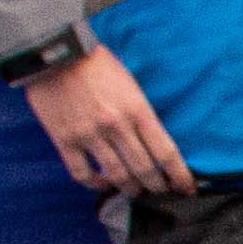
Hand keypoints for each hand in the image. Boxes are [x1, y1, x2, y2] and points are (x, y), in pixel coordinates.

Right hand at [22, 42, 195, 196]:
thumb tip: (154, 143)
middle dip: (157, 186)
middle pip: (144, 169)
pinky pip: (82, 173)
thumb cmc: (97, 65)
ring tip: (135, 191)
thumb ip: (141, 114)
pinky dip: (95, 184)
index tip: (186, 188)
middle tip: (160, 191)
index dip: (179, 175)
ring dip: (130, 189)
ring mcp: (89, 134)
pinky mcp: (64, 140)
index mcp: (136, 109)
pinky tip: (103, 183)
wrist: (56, 53)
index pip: (166, 152)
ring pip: (116, 175)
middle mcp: (116, 125)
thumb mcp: (131, 84)